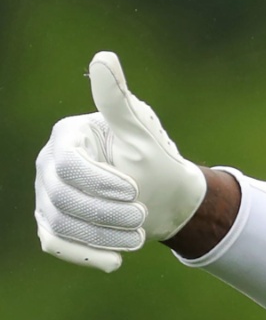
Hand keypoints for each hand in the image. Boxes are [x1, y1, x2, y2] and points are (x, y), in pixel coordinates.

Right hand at [34, 52, 207, 271]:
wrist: (165, 197)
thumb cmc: (155, 159)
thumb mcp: (140, 130)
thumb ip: (117, 100)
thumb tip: (104, 57)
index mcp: (67, 136)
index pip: (68, 166)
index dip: (100, 183)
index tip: (134, 191)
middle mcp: (49, 164)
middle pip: (62, 198)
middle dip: (106, 213)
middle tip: (142, 216)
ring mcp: (47, 195)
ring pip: (60, 223)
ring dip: (101, 236)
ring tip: (137, 237)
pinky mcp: (53, 222)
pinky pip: (56, 243)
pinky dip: (86, 255)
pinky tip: (116, 262)